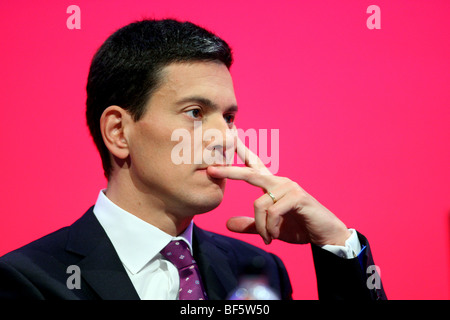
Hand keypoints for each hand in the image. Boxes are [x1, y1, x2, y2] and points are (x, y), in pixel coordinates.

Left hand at [206, 136, 350, 245]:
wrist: (325, 234)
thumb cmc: (299, 227)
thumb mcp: (270, 228)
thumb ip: (251, 225)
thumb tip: (228, 224)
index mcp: (272, 186)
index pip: (254, 164)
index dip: (241, 150)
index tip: (230, 135)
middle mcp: (279, 182)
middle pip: (250, 173)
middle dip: (230, 171)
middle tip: (211, 170)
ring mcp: (288, 188)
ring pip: (259, 204)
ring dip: (261, 227)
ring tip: (268, 239)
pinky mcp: (297, 197)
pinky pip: (272, 212)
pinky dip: (270, 228)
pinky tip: (274, 236)